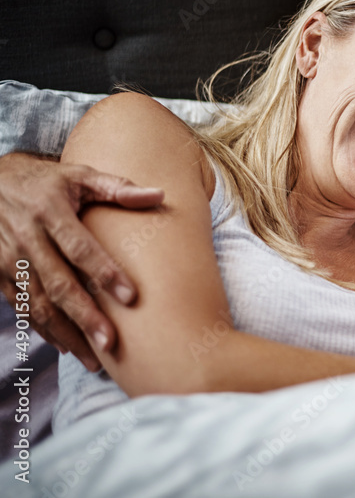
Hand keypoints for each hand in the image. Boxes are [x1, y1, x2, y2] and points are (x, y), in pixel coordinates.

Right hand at [0, 153, 162, 369]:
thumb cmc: (47, 181)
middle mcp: (25, 238)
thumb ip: (118, 188)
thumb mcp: (79, 175)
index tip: (131, 297)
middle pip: (57, 284)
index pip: (80, 248)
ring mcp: (7, 259)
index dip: (104, 273)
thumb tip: (159, 195)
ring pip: (37, 305)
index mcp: (49, 211)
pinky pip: (21, 308)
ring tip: (94, 359)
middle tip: (111, 344)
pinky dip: (43, 330)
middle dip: (84, 317)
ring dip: (65, 334)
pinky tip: (67, 346)